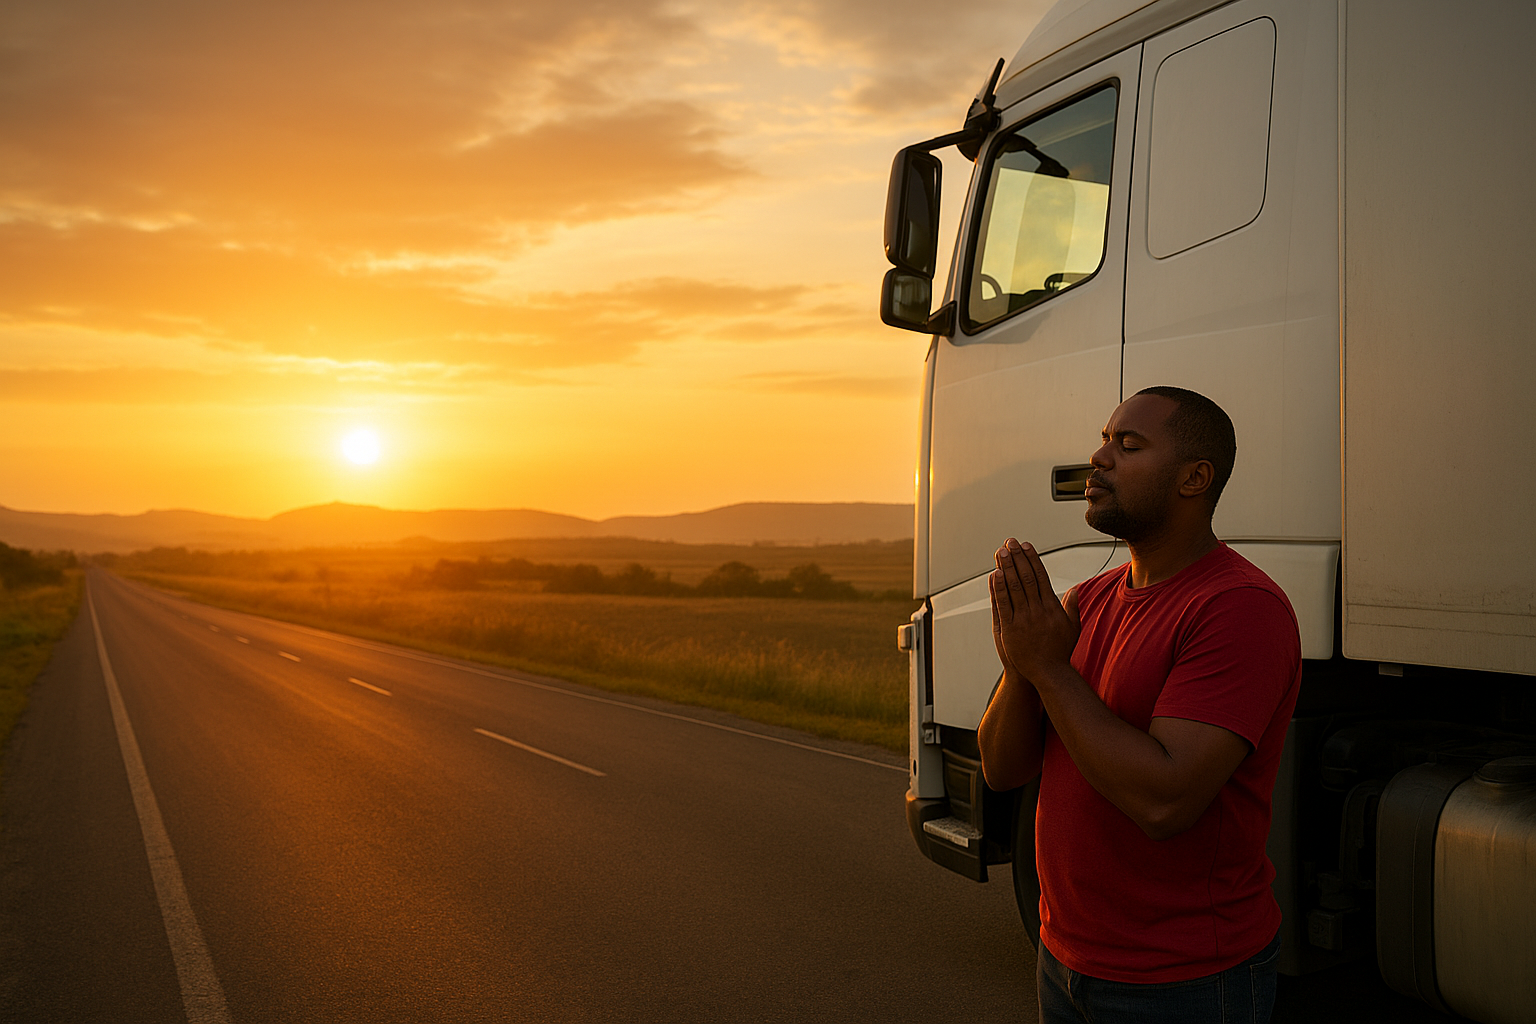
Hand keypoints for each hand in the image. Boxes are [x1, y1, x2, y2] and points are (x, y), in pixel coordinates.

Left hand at [990, 538, 1080, 685]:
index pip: (1041, 576)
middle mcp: (1039, 610)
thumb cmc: (1060, 651)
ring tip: (1000, 551)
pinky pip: (1003, 605)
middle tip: (1009, 542)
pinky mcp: (1011, 629)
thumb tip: (1075, 589)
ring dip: (1007, 567)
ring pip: (1014, 587)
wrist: (1049, 673)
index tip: (1026, 545)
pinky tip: (994, 574)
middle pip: (1027, 577)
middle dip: (1017, 558)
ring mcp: (1024, 619)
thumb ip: (1072, 607)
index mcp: (1053, 607)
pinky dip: (999, 588)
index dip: (1032, 559)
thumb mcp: (1072, 627)